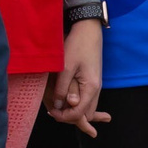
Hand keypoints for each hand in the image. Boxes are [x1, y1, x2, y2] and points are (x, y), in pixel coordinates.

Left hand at [46, 19, 107, 134]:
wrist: (89, 30)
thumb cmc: (77, 46)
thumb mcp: (65, 68)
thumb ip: (62, 89)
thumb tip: (59, 106)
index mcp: (91, 88)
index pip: (79, 113)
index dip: (64, 116)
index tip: (51, 111)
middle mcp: (96, 89)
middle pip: (86, 114)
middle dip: (70, 117)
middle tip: (53, 112)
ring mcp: (96, 85)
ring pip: (87, 108)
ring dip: (74, 111)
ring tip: (57, 108)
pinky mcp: (92, 81)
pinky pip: (87, 99)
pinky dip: (77, 104)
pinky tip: (65, 100)